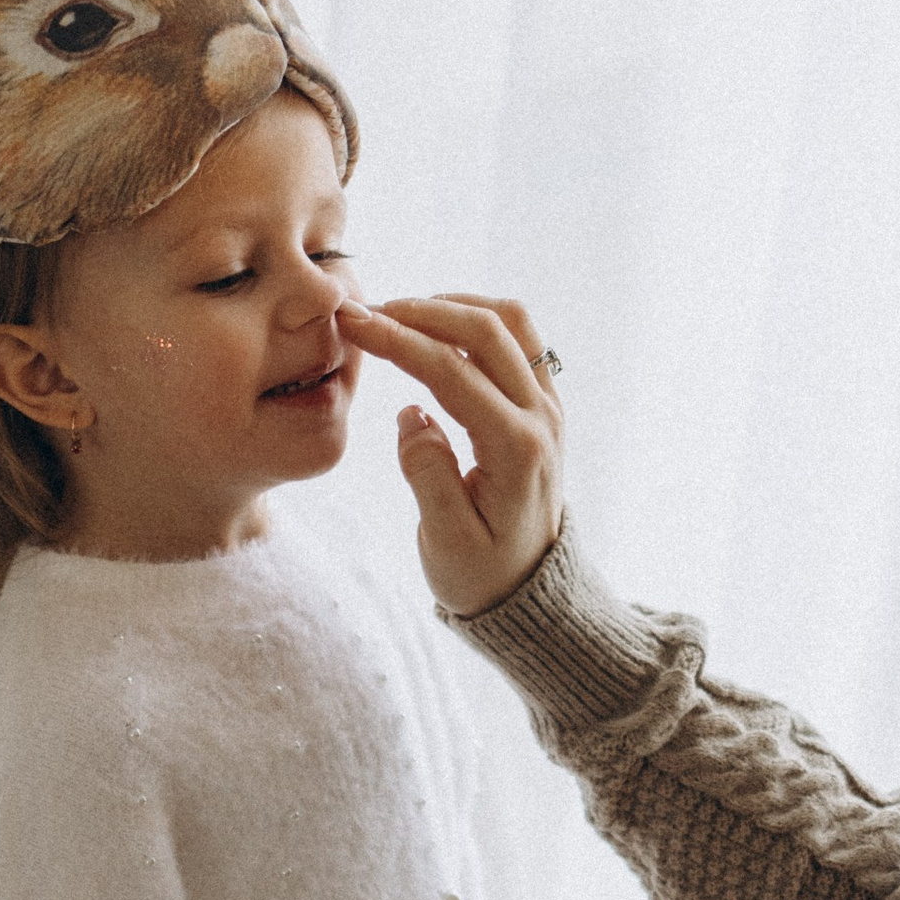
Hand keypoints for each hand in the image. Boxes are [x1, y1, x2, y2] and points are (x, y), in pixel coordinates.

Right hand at [337, 295, 563, 616]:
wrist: (529, 593)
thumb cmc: (482, 574)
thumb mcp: (447, 543)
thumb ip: (429, 477)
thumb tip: (412, 415)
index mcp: (516, 450)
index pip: (452, 372)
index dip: (397, 340)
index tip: (350, 322)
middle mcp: (542, 418)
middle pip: (487, 330)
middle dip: (420, 311)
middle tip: (364, 312)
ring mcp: (549, 407)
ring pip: (511, 322)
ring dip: (453, 306)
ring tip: (398, 315)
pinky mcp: (545, 404)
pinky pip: (520, 338)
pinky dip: (476, 319)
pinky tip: (434, 328)